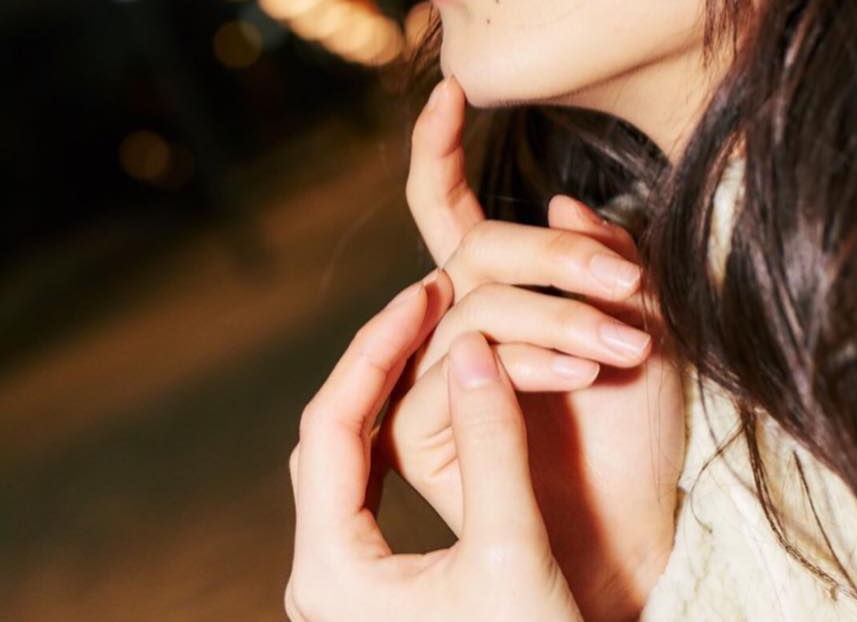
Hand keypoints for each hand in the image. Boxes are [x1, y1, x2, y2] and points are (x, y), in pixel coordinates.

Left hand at [286, 278, 583, 621]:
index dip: (377, 345)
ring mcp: (351, 583)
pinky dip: (409, 429)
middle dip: (382, 358)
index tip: (425, 290)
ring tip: (441, 332)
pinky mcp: (382, 586)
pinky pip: (377, 483)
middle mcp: (325, 575)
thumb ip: (490, 446)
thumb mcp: (512, 554)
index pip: (332, 424)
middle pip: (334, 433)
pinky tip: (447, 400)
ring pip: (354, 455)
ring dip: (395, 388)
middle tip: (433, 298)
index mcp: (331, 571)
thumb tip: (470, 348)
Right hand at [378, 76, 683, 621]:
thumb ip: (597, 253)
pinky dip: (533, 360)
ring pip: (478, 306)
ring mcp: (433, 377)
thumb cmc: (639, 425)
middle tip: (625, 288)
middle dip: (552, 258)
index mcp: (496, 290)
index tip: (452, 90)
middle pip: (472, 249)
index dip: (439, 149)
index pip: (450, 209)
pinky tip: (587, 374)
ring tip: (628, 344)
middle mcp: (454, 325)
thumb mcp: (636, 313)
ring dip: (560, 314)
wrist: (635, 527)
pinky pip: (466, 368)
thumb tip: (553, 201)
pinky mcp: (423, 435)